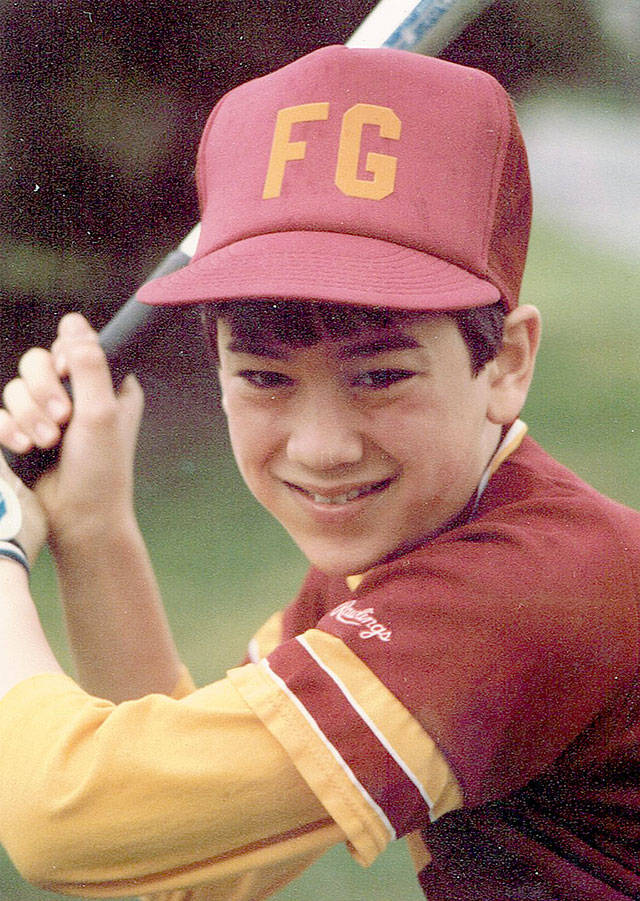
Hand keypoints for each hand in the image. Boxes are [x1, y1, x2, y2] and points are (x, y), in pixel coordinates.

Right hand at [0, 314, 143, 545]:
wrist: (78, 518)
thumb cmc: (101, 470)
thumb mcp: (101, 412)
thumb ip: (89, 365)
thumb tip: (73, 322)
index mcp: (106, 384)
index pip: (74, 343)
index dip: (64, 354)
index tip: (68, 373)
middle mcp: (78, 394)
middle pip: (37, 361)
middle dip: (42, 390)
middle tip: (61, 418)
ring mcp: (49, 413)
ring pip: (15, 387)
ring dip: (27, 415)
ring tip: (45, 443)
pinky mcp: (24, 432)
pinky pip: (1, 413)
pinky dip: (9, 428)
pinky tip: (23, 447)